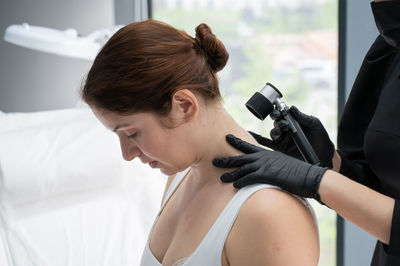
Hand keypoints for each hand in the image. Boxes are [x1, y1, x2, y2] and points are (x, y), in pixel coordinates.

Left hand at [213, 134, 327, 202]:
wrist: (311, 176)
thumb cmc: (299, 173)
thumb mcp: (283, 166)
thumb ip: (272, 167)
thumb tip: (268, 172)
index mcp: (267, 154)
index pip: (248, 146)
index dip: (236, 141)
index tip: (227, 137)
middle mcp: (264, 158)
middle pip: (240, 157)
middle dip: (226, 160)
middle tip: (214, 161)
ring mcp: (265, 165)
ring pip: (243, 169)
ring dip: (231, 174)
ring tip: (221, 177)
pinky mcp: (267, 175)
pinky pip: (250, 178)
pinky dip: (242, 182)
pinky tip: (235, 186)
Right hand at [250, 106, 334, 167]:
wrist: (325, 157)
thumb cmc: (321, 138)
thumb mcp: (314, 125)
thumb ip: (303, 117)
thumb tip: (292, 107)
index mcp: (294, 122)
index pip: (284, 114)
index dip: (279, 111)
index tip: (279, 110)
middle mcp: (287, 130)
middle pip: (276, 122)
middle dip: (276, 119)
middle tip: (279, 119)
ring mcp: (283, 140)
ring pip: (273, 133)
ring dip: (274, 130)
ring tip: (280, 132)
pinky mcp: (280, 150)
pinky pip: (267, 144)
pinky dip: (259, 140)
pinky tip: (252, 137)